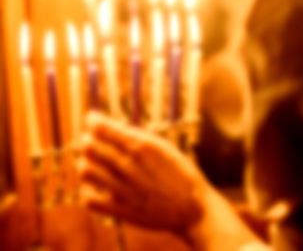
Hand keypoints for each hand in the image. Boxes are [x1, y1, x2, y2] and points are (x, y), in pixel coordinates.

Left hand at [78, 112, 209, 236]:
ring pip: (86, 171)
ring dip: (85, 163)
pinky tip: (94, 186)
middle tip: (90, 139)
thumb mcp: (164, 148)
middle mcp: (129, 165)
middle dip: (88, 140)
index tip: (91, 118)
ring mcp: (122, 189)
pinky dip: (87, 190)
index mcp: (142, 146)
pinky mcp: (120, 210)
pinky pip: (89, 199)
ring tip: (90, 161)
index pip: (103, 129)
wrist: (192, 208)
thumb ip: (139, 141)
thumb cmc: (182, 174)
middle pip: (90, 147)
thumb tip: (116, 131)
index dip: (93, 121)